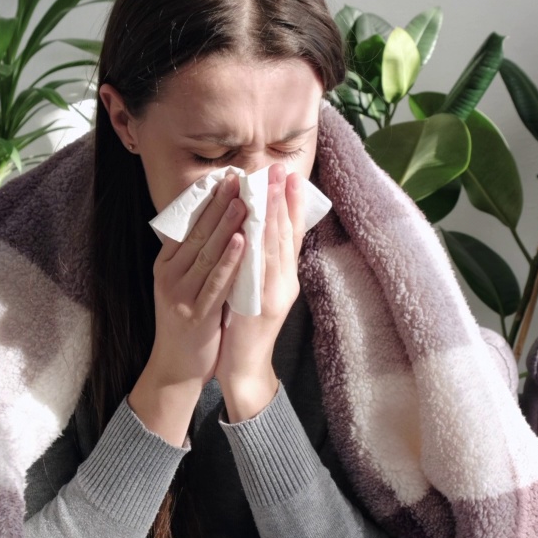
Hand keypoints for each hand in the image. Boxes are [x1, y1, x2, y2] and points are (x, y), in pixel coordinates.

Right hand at [130, 172, 246, 444]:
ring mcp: (180, 295)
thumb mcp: (184, 283)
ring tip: (244, 201)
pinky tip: (242, 241)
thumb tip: (214, 222)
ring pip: (207, 254)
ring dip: (226, 226)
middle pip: (197, 233)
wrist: (175, 367)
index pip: (188, 225)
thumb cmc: (188, 320)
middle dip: (219, 204)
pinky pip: (215, 283)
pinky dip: (229, 261)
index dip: (208, 200)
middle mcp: (170, 275)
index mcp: (167, 264)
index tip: (227, 177)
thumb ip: (194, 256)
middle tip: (238, 178)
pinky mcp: (195, 314)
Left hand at [217, 163, 306, 421]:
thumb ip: (259, 263)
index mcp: (283, 276)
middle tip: (283, 169)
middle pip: (287, 235)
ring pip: (276, 248)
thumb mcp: (257, 289)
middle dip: (284, 200)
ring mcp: (275, 295)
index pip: (290, 233)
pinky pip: (261, 274)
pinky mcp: (262, 308)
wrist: (245, 369)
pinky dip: (258, 251)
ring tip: (272, 187)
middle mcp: (285, 282)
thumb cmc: (246, 329)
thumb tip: (253, 230)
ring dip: (275, 216)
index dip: (292, 204)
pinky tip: (253, 230)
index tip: (290, 174)